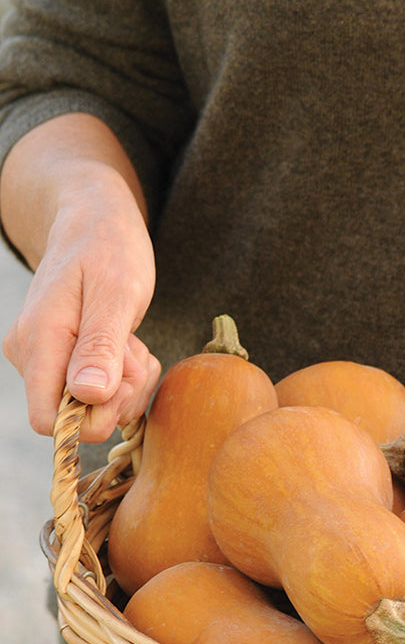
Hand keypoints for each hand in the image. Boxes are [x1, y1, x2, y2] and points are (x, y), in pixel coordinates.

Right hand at [0, 114, 159, 441]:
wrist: (94, 221)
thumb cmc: (107, 248)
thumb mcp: (116, 293)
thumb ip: (101, 346)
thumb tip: (87, 396)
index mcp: (38, 343)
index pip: (50, 421)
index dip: (93, 416)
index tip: (120, 380)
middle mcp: (32, 358)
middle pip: (80, 420)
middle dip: (120, 395)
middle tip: (133, 350)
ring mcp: (47, 361)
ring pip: (95, 408)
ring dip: (128, 384)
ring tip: (130, 340)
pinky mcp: (64, 363)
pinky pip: (101, 395)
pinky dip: (125, 377)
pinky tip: (128, 345)